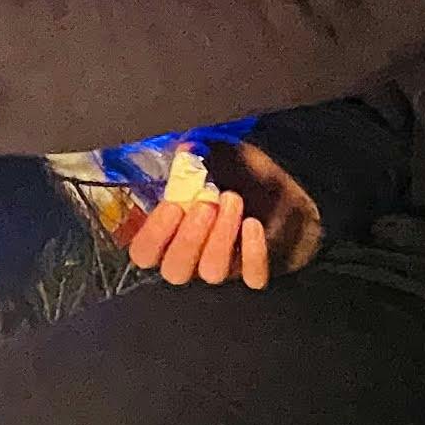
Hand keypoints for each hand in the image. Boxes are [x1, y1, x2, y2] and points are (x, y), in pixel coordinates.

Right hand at [124, 137, 323, 290]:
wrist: (280, 190)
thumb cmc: (237, 174)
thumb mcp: (214, 159)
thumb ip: (194, 158)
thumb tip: (186, 149)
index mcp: (167, 234)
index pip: (144, 252)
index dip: (152, 235)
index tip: (172, 206)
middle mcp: (190, 257)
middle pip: (175, 270)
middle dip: (189, 238)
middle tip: (206, 205)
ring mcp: (222, 268)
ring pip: (211, 271)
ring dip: (220, 236)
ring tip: (232, 200)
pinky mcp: (254, 272)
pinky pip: (251, 276)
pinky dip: (253, 251)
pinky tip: (252, 224)